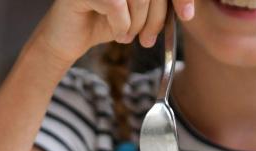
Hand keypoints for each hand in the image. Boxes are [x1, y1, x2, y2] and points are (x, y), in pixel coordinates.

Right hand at [33, 0, 194, 67]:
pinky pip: (116, 6)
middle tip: (148, 39)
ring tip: (128, 36)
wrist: (68, 41)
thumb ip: (158, 1)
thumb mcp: (138, 11)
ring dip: (137, 24)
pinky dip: (121, 26)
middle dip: (156, 17)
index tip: (187, 15)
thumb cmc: (104, 22)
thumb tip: (186, 5)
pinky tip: (116, 34)